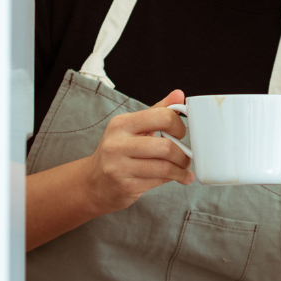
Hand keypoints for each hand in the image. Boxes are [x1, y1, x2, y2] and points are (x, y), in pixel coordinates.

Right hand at [82, 89, 194, 215]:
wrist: (95, 182)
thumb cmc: (119, 151)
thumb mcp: (134, 127)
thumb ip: (157, 111)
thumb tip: (179, 94)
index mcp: (122, 123)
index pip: (162, 117)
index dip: (179, 126)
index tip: (181, 134)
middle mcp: (117, 143)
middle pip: (166, 147)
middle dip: (183, 154)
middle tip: (186, 157)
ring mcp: (119, 166)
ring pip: (165, 167)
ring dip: (181, 170)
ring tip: (183, 169)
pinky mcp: (125, 186)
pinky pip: (159, 181)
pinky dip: (173, 179)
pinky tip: (176, 178)